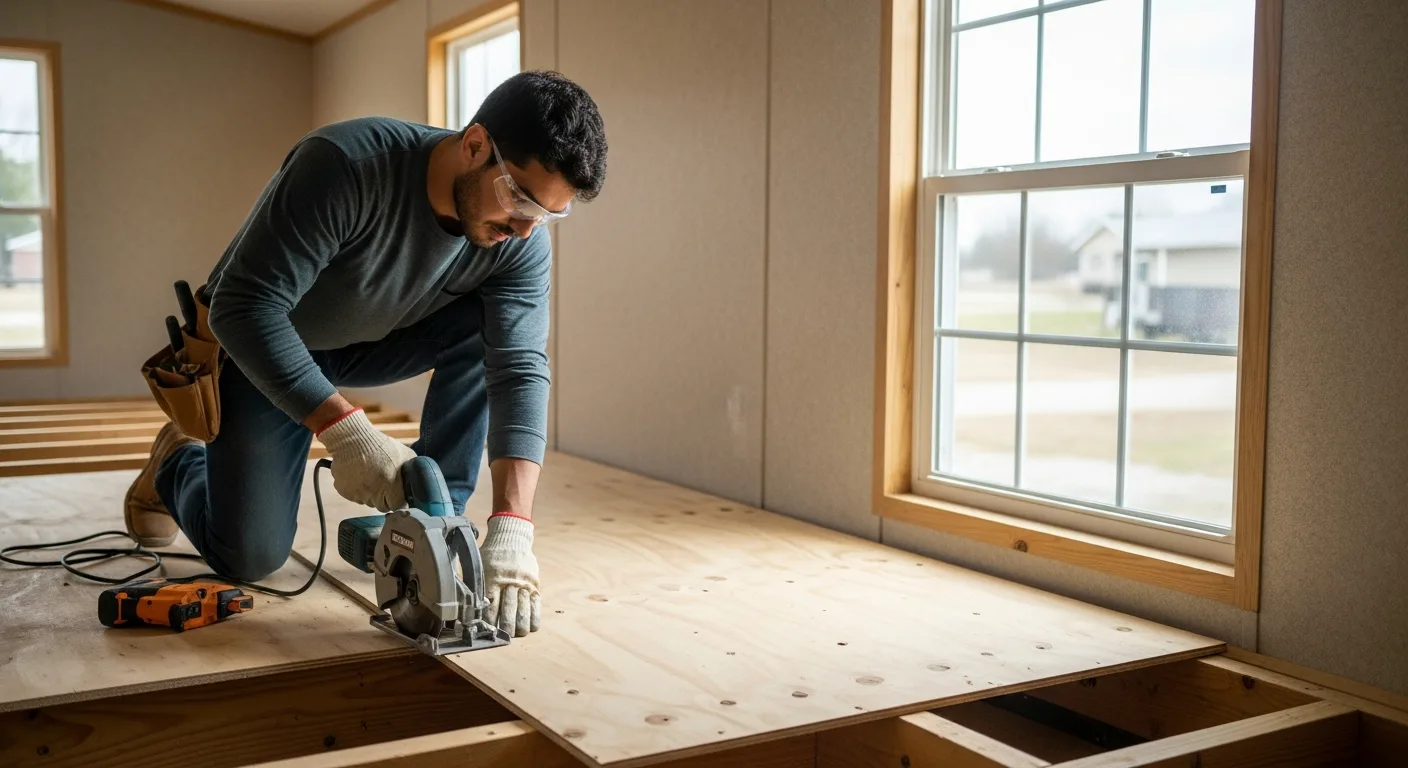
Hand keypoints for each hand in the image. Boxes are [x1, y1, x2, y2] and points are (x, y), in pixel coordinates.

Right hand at [316, 408, 416, 510]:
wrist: (352, 439)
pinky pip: (354, 496)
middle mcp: (372, 492)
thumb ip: (412, 470)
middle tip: (384, 487)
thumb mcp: (404, 454)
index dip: (398, 501)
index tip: (398, 495)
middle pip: (381, 507)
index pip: (396, 505)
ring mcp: (357, 493)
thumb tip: (419, 482)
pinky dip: (357, 490)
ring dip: (370, 494)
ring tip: (371, 477)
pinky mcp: (344, 491)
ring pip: (367, 502)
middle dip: (385, 500)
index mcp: (389, 484)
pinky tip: (359, 476)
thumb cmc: (380, 446)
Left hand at [480, 513, 540, 636]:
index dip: (489, 618)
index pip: (491, 602)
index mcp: (493, 576)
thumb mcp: (479, 565)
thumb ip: (475, 583)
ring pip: (524, 607)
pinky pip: (536, 603)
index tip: (487, 629)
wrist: (512, 538)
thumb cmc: (492, 554)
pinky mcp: (534, 583)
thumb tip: (464, 603)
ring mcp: (524, 583)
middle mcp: (509, 581)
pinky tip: (530, 626)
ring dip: (520, 624)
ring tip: (517, 634)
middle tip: (504, 636)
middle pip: (509, 608)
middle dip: (506, 625)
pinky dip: (534, 616)